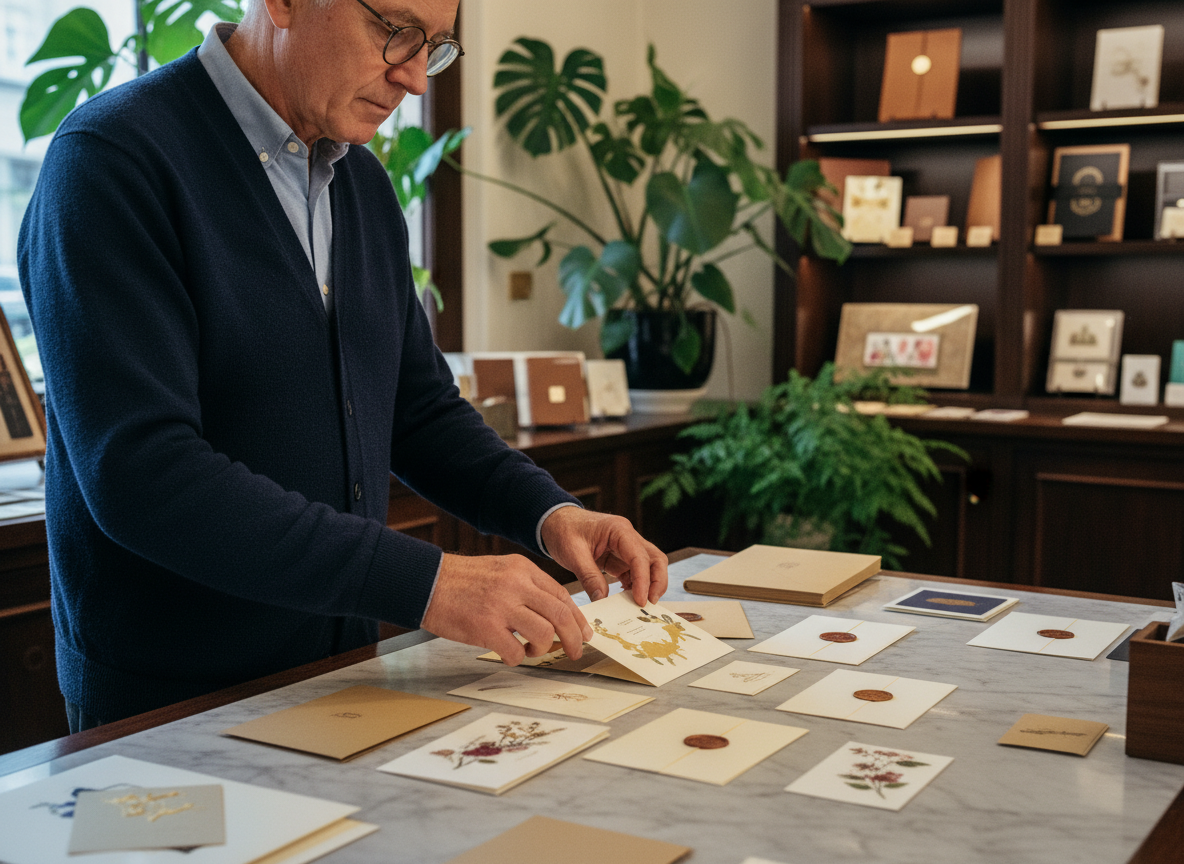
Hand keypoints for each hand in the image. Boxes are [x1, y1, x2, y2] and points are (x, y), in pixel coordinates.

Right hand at [420, 553, 592, 665]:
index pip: (561, 594)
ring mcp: (501, 606)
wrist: (427, 582)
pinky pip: (515, 652)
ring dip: (543, 649)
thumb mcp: (500, 571)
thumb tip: (552, 613)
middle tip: (575, 651)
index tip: (583, 632)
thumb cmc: (462, 581)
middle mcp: (516, 584)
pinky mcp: (486, 627)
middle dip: (573, 637)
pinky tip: (509, 654)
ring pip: (544, 633)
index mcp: (522, 569)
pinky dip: (517, 659)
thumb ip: (526, 586)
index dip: (577, 617)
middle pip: (561, 614)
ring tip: (531, 651)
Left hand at [540, 507, 668, 605]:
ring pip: (649, 567)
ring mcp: (626, 548)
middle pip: (655, 559)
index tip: (640, 601)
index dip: (643, 580)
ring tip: (639, 607)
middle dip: (657, 582)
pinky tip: (627, 600)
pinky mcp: (620, 559)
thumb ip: (589, 576)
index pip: (640, 557)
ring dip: (648, 586)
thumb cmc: (564, 531)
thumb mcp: (573, 554)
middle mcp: (628, 537)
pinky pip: (635, 574)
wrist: (555, 522)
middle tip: (649, 604)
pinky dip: (635, 587)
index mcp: (619, 530)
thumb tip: (602, 600)